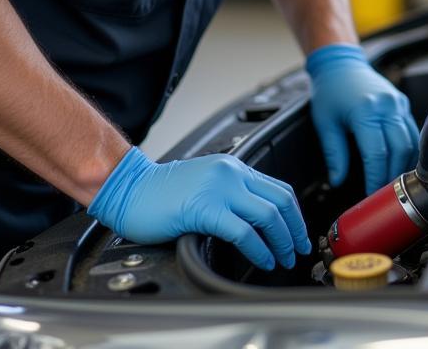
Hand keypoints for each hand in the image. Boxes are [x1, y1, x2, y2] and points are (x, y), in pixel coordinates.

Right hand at [87, 147, 310, 270]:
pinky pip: (244, 232)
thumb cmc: (161, 192)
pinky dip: (259, 250)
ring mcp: (219, 189)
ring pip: (268, 215)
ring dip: (282, 241)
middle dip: (295, 229)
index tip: (299, 234)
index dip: (295, 214)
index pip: (278, 188)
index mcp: (233, 167)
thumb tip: (258, 220)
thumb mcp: (206, 183)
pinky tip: (263, 260)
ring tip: (282, 259)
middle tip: (298, 250)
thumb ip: (231, 193)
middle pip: (280, 200)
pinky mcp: (204, 209)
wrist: (129, 188)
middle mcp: (231, 173)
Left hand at [306, 43, 419, 194]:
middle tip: (383, 193)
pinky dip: (409, 149)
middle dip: (392, 176)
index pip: (377, 154)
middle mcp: (386, 106)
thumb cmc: (330, 90)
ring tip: (392, 182)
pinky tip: (399, 162)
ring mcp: (398, 103)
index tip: (370, 194)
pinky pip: (412, 131)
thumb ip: (334, 154)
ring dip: (403, 165)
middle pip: (400, 150)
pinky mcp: (402, 103)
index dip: (375, 178)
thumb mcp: (325, 123)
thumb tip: (338, 180)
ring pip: (411, 142)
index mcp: (365, 111)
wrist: (341, 64)